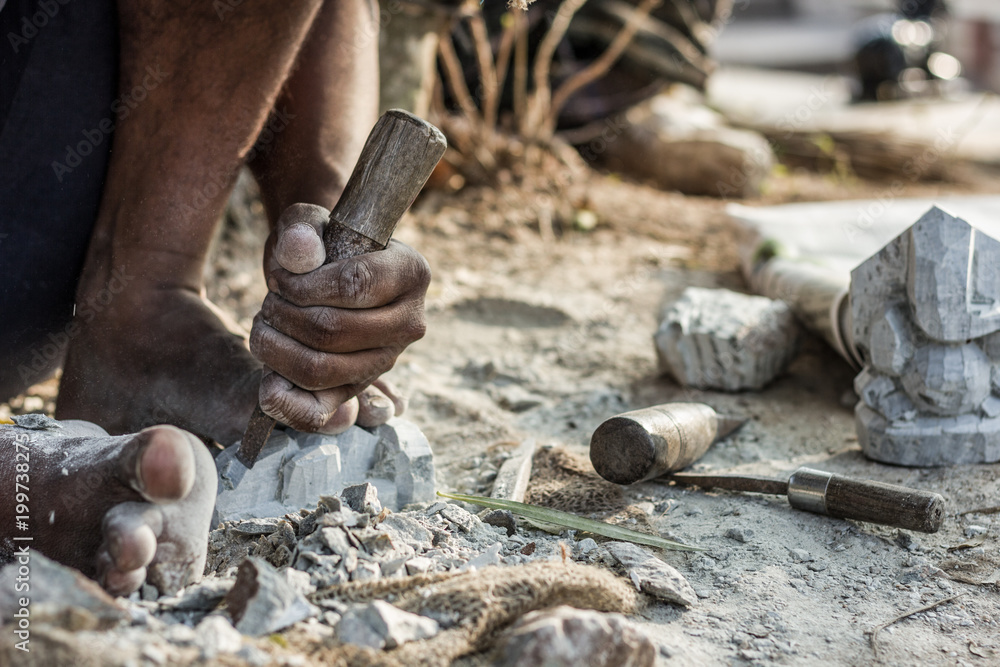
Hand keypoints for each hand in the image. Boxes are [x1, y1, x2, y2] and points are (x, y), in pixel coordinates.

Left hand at [249, 203, 429, 432]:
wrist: (324, 274)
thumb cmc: (321, 245)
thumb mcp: (309, 222)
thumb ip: (301, 228)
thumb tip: (298, 252)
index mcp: (412, 273)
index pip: (353, 286)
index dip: (303, 285)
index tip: (281, 278)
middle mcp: (409, 323)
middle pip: (333, 331)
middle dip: (283, 315)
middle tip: (269, 302)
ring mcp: (386, 361)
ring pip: (320, 369)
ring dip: (275, 348)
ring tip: (266, 326)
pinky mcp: (357, 389)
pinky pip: (320, 412)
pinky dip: (287, 402)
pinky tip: (268, 381)